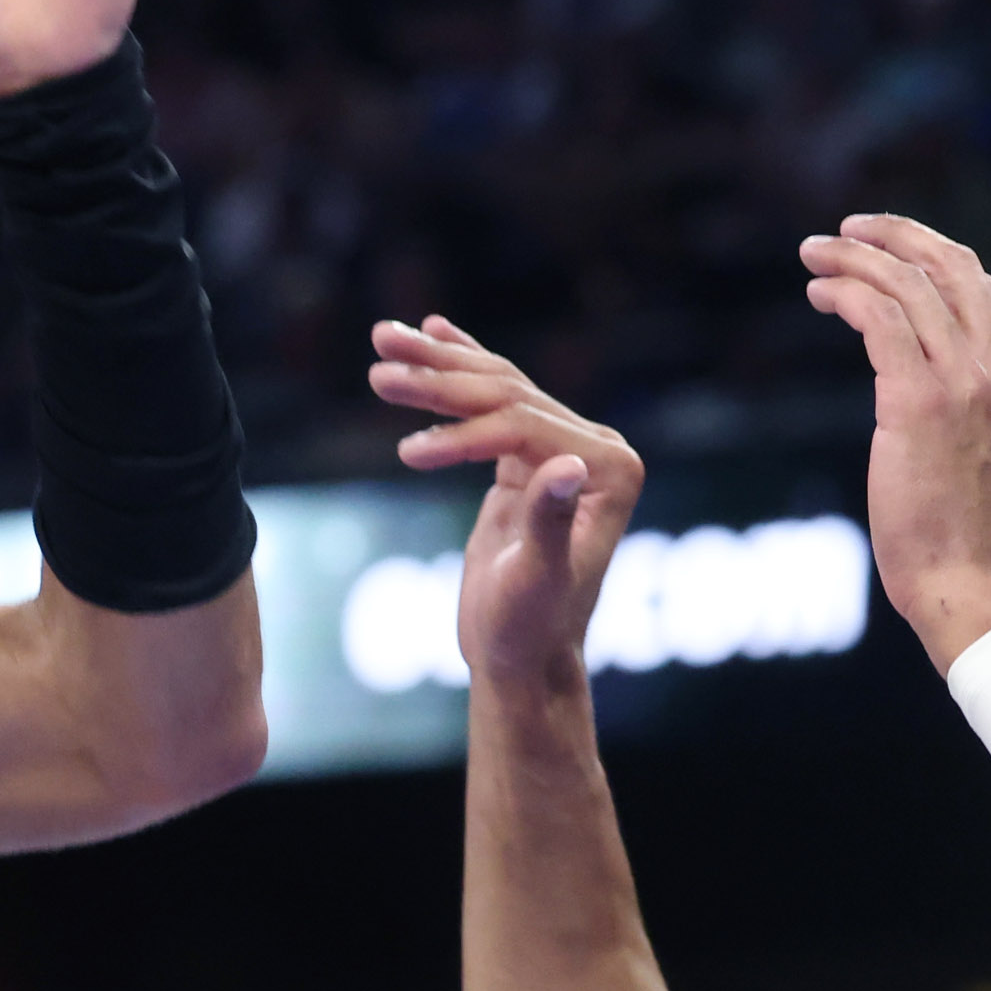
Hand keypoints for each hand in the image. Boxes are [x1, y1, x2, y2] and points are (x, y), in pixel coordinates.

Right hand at [369, 315, 643, 688]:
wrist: (521, 659)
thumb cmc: (528, 629)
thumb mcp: (535, 579)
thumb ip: (550, 520)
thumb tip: (567, 464)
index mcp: (612, 469)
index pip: (524, 426)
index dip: (462, 433)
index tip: (406, 454)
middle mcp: (598, 448)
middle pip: (507, 394)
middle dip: (439, 378)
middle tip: (378, 369)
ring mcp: (566, 446)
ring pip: (494, 387)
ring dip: (437, 362)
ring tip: (382, 336)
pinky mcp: (532, 456)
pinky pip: (491, 402)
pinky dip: (458, 368)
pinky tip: (432, 332)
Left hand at [801, 214, 990, 670]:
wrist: (968, 585)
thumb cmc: (968, 535)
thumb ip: (979, 407)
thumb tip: (932, 375)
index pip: (983, 290)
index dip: (932, 256)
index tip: (889, 249)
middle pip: (952, 267)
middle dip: (896, 235)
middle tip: (847, 228)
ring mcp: (967, 384)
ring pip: (908, 285)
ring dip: (854, 258)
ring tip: (813, 254)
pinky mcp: (918, 401)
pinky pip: (880, 319)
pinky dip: (845, 293)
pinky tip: (818, 295)